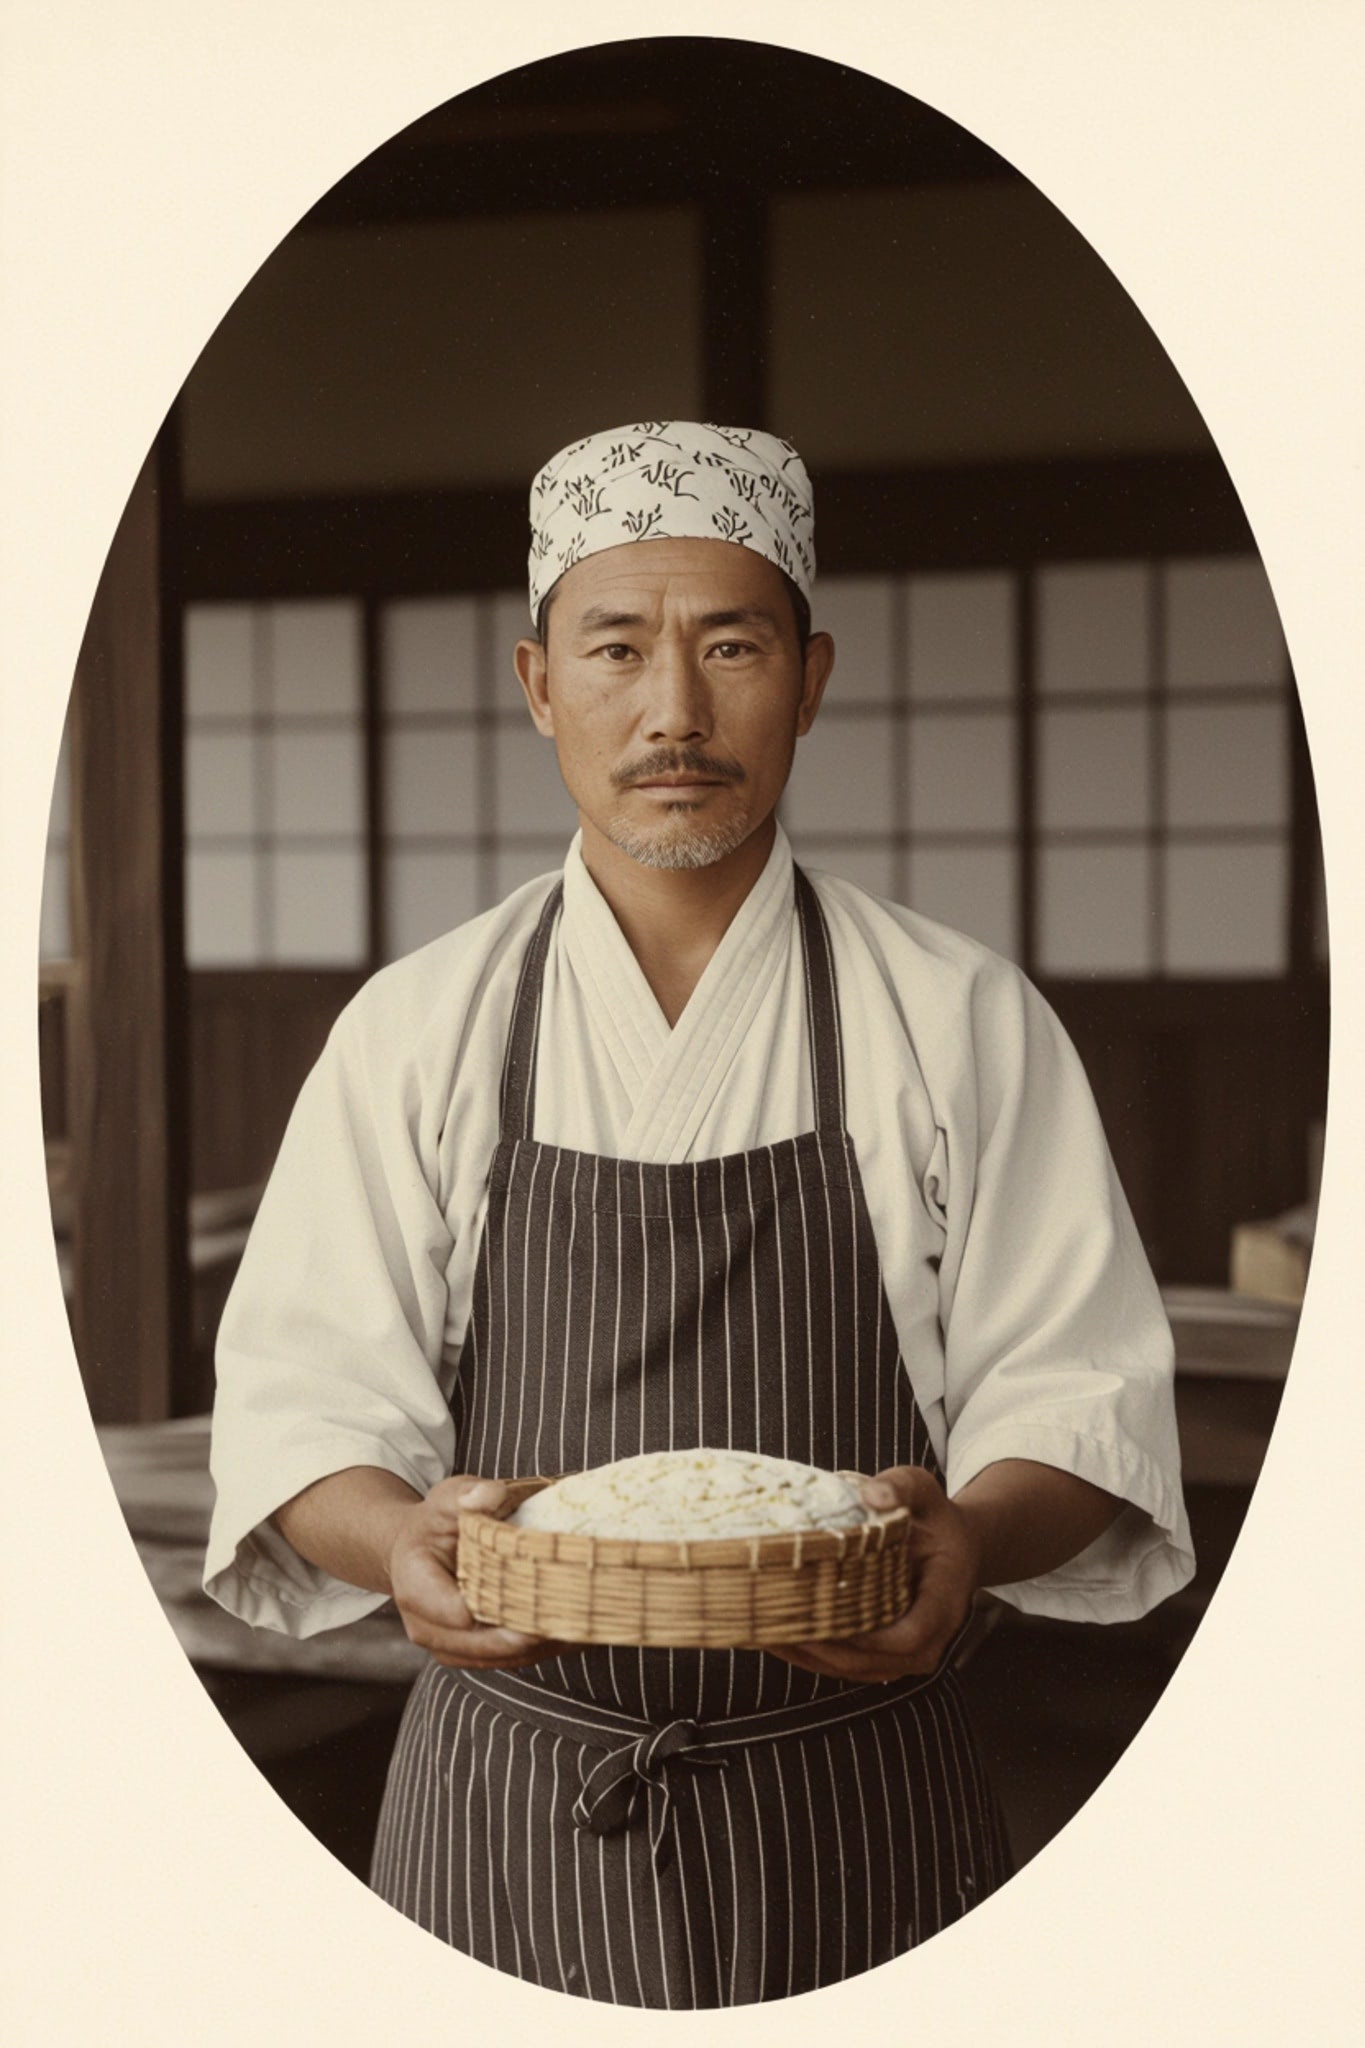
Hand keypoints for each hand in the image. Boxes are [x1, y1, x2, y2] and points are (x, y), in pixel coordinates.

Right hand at [388, 1475, 565, 1670]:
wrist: (419, 1550)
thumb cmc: (437, 1521)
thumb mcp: (449, 1497)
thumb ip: (469, 1493)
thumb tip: (490, 1495)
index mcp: (414, 1584)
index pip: (458, 1610)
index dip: (501, 1608)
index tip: (544, 1596)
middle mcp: (424, 1625)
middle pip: (484, 1644)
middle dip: (530, 1634)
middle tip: (576, 1618)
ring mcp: (446, 1646)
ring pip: (499, 1658)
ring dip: (541, 1647)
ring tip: (584, 1627)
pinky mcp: (468, 1654)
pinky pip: (506, 1661)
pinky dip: (540, 1649)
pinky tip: (574, 1634)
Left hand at [768, 1464, 982, 1682]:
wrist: (953, 1549)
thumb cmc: (935, 1519)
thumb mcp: (925, 1492)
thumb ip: (902, 1486)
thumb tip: (871, 1494)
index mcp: (945, 1602)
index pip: (906, 1636)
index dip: (863, 1635)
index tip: (820, 1616)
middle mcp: (930, 1640)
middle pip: (871, 1660)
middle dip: (820, 1646)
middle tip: (773, 1620)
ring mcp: (906, 1656)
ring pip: (852, 1669)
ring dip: (807, 1655)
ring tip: (762, 1629)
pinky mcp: (884, 1658)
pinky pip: (846, 1666)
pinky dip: (810, 1655)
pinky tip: (775, 1634)